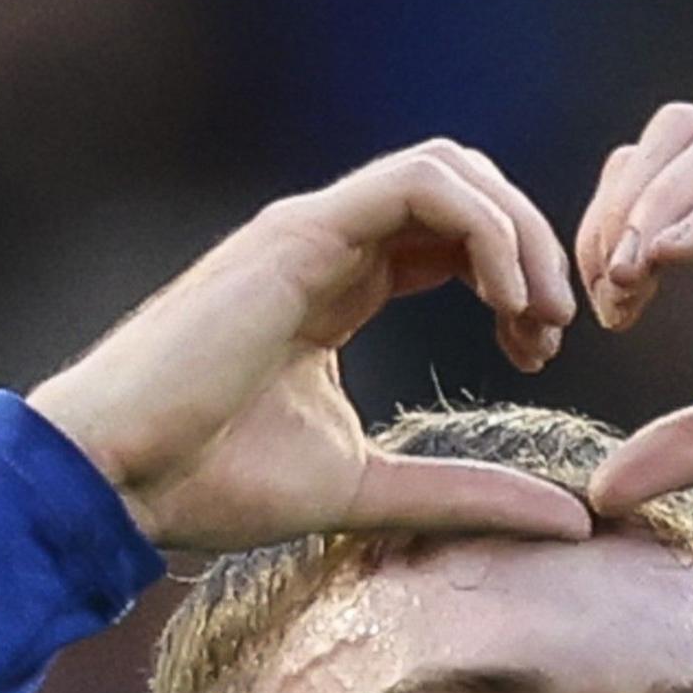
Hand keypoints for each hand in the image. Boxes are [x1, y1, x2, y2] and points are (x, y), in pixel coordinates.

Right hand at [27, 142, 590, 551]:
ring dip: (517, 231)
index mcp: (339, 286)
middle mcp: (329, 244)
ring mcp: (312, 230)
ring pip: (451, 170)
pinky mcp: (301, 232)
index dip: (515, 282)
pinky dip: (486, 228)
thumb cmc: (213, 485)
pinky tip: (505, 299)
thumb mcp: (373, 492)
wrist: (119, 479)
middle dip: (531, 245)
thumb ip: (468, 495)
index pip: (453, 239)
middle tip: (555, 326)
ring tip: (538, 313)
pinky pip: (421, 184)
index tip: (538, 354)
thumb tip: (572, 522)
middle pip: (465, 189)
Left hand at [570, 105, 692, 512]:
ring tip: (631, 278)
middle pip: (676, 136)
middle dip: (619, 206)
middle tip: (610, 296)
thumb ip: (691, 449)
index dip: (608, 232)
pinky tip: (671, 258)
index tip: (604, 317)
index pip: (657, 178)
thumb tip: (600, 489)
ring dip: (659, 202)